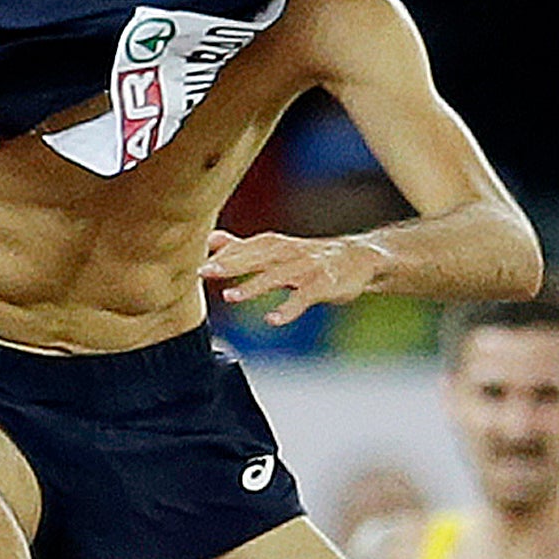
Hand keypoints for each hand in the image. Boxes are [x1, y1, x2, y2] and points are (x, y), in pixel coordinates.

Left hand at [198, 229, 390, 326]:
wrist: (359, 258)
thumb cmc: (311, 257)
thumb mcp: (276, 250)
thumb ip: (242, 248)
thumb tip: (210, 239)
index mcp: (276, 244)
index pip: (246, 247)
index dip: (223, 254)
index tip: (199, 262)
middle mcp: (290, 252)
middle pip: (257, 256)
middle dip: (230, 264)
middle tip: (204, 272)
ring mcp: (307, 268)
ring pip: (278, 275)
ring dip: (254, 285)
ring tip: (230, 296)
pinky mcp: (324, 285)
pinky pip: (304, 297)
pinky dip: (289, 308)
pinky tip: (272, 319)